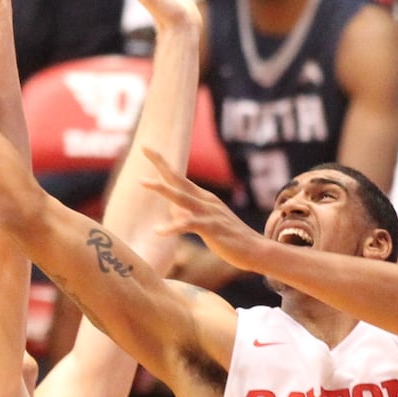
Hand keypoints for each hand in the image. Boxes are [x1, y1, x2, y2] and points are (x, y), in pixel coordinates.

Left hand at [141, 148, 265, 271]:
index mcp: (202, 198)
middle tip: (143, 146)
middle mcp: (205, 200)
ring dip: (162, 189)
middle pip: (178, 178)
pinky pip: (189, 225)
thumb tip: (172, 210)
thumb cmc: (228, 238)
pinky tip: (157, 231)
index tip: (145, 147)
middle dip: (161, 163)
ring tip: (142, 182)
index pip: (178, 177)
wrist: (255, 250)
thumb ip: (187, 214)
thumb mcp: (205, 223)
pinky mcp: (212, 228)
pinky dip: (173, 227)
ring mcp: (209, 212)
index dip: (162, 163)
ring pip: (181, 197)